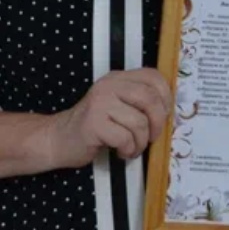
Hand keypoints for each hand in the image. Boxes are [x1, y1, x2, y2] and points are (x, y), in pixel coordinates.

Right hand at [43, 69, 171, 165]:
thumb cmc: (94, 127)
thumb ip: (138, 103)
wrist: (59, 139)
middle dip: (157, 123)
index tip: (163, 115)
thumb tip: (169, 113)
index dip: (165, 98)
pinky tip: (120, 152)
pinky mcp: (93, 123)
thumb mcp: (117, 106)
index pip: (153, 77)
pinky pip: (125, 138)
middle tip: (151, 137)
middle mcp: (109, 86)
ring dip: (140, 142)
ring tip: (131, 148)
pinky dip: (128, 150)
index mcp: (118, 79)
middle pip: (150, 99)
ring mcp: (100, 103)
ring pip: (139, 123)